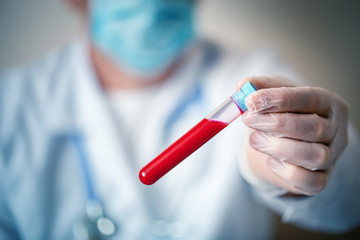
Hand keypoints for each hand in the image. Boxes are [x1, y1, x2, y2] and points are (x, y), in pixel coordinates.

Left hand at [238, 76, 348, 195]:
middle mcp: (336, 129)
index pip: (310, 98)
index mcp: (328, 102)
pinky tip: (270, 160)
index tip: (251, 101)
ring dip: (278, 148)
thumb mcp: (272, 93)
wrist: (288, 140)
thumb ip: (258, 86)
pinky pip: (310, 182)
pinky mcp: (322, 179)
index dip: (279, 99)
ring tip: (255, 139)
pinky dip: (287, 173)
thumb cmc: (283, 112)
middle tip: (248, 119)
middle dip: (275, 124)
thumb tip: (243, 85)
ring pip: (314, 156)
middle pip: (314, 128)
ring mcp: (332, 156)